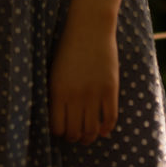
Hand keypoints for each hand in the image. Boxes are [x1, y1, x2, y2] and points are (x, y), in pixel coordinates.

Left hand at [48, 20, 118, 144]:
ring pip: (92, 129)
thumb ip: (57, 95)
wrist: (89, 28)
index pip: (57, 127)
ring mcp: (94, 93)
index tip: (62, 132)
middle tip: (75, 137)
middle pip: (75, 132)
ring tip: (88, 136)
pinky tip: (103, 129)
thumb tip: (59, 119)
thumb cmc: (68, 49)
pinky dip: (107, 128)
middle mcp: (75, 96)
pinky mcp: (110, 90)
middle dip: (74, 138)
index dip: (60, 133)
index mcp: (57, 91)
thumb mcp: (55, 72)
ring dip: (90, 137)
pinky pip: (110, 118)